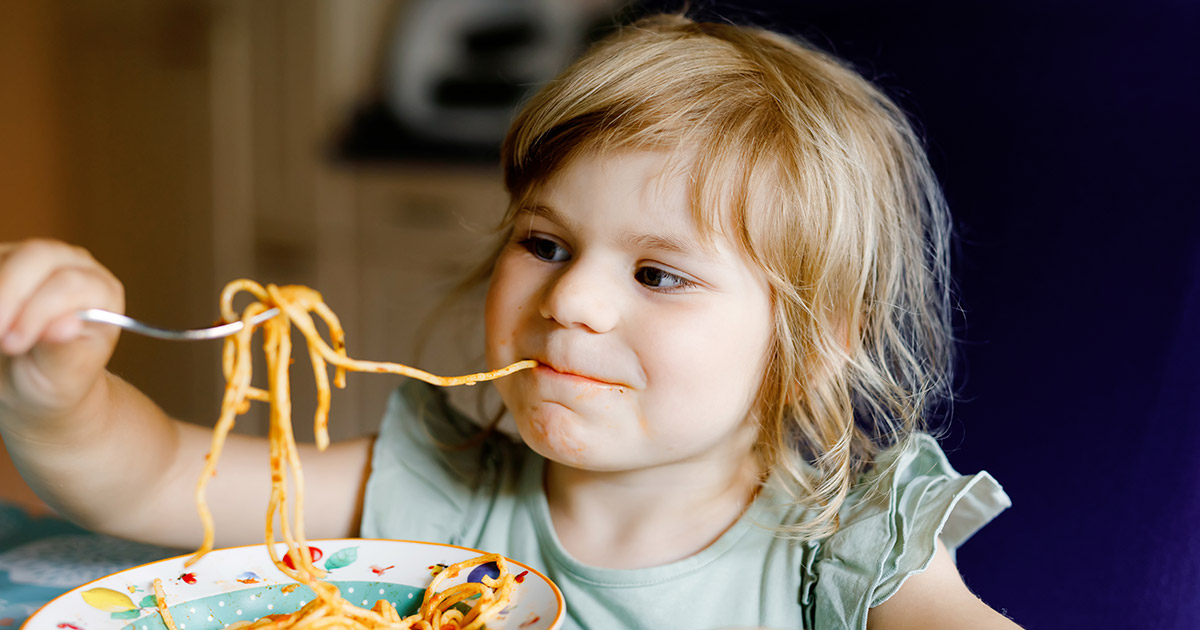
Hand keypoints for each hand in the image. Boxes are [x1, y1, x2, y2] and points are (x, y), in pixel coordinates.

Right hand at [0, 239, 123, 421]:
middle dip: (8, 294)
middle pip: (35, 256)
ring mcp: (33, 258)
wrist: (30, 380)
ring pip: (3, 257)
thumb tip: (66, 325)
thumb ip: (64, 351)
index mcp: (101, 291)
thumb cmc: (55, 379)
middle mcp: (71, 264)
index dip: (38, 310)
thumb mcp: (62, 377)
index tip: (12, 344)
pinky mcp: (2, 260)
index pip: (69, 284)